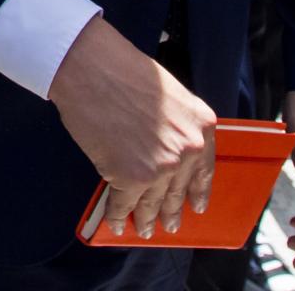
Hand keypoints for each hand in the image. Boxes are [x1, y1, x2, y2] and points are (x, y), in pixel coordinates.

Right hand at [48, 15, 216, 238]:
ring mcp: (161, 167)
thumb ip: (174, 123)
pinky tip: (116, 221)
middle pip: (178, 190)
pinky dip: (117, 214)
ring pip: (153, 202)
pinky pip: (123, 202)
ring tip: (143, 228)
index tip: (197, 206)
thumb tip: (161, 147)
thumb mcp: (167, 93)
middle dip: (170, 211)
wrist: (91, 65)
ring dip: (146, 218)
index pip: (204, 170)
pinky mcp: (130, 177)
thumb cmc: (121, 68)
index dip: (197, 191)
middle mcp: (188, 149)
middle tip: (168, 225)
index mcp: (203, 125)